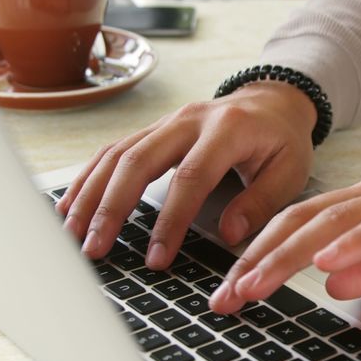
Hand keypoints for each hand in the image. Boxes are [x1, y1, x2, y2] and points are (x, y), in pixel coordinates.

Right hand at [56, 81, 315, 268]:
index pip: (191, 177)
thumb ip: (262, 202)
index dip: (171, 220)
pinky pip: (113, 151)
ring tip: (72, 235)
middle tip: (95, 250)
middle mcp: (189, 120)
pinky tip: (70, 207)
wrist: (273, 102)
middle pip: (139, 160)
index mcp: (227, 129)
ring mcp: (166, 122)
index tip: (157, 258)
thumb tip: (229, 234)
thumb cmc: (282, 140)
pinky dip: (89, 179)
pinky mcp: (153, 130)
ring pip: (117, 154)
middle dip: (112, 208)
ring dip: (90, 196)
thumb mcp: (290, 171)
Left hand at [209, 173, 360, 313]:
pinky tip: (326, 261)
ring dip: (291, 254)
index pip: (304, 227)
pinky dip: (355, 241)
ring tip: (257, 282)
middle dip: (260, 258)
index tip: (233, 292)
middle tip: (227, 296)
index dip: (263, 256)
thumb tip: (328, 281)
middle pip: (306, 220)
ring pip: (336, 219)